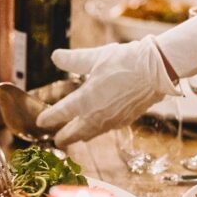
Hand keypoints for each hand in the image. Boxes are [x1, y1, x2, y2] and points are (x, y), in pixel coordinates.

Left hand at [36, 36, 179, 146]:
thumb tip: (55, 56)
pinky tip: (98, 128)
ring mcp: (112, 120)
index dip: (49, 118)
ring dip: (80, 136)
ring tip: (75, 138)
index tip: (41, 122)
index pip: (61, 113)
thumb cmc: (125, 62)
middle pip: (75, 132)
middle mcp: (96, 114)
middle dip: (64, 137)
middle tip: (57, 141)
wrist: (156, 71)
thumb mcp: (95, 57)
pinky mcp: (125, 120)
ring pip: (91, 133)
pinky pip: (105, 130)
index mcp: (85, 99)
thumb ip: (73, 60)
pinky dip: (96, 132)